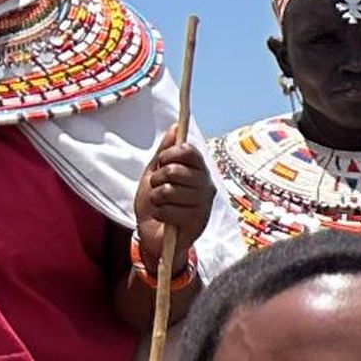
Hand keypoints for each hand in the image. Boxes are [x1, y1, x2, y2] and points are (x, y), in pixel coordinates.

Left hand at [131, 128, 211, 260]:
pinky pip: (168, 210)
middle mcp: (206, 186)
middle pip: (175, 170)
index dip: (169, 154)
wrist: (154, 233)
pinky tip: (165, 218)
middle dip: (157, 179)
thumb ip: (165, 152)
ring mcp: (203, 205)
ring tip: (160, 204)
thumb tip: (176, 127)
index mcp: (199, 171)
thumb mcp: (156, 172)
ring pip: (168, 191)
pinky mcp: (197, 222)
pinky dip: (159, 214)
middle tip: (157, 188)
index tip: (161, 162)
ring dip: (156, 198)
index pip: (188, 151)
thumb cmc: (157, 201)